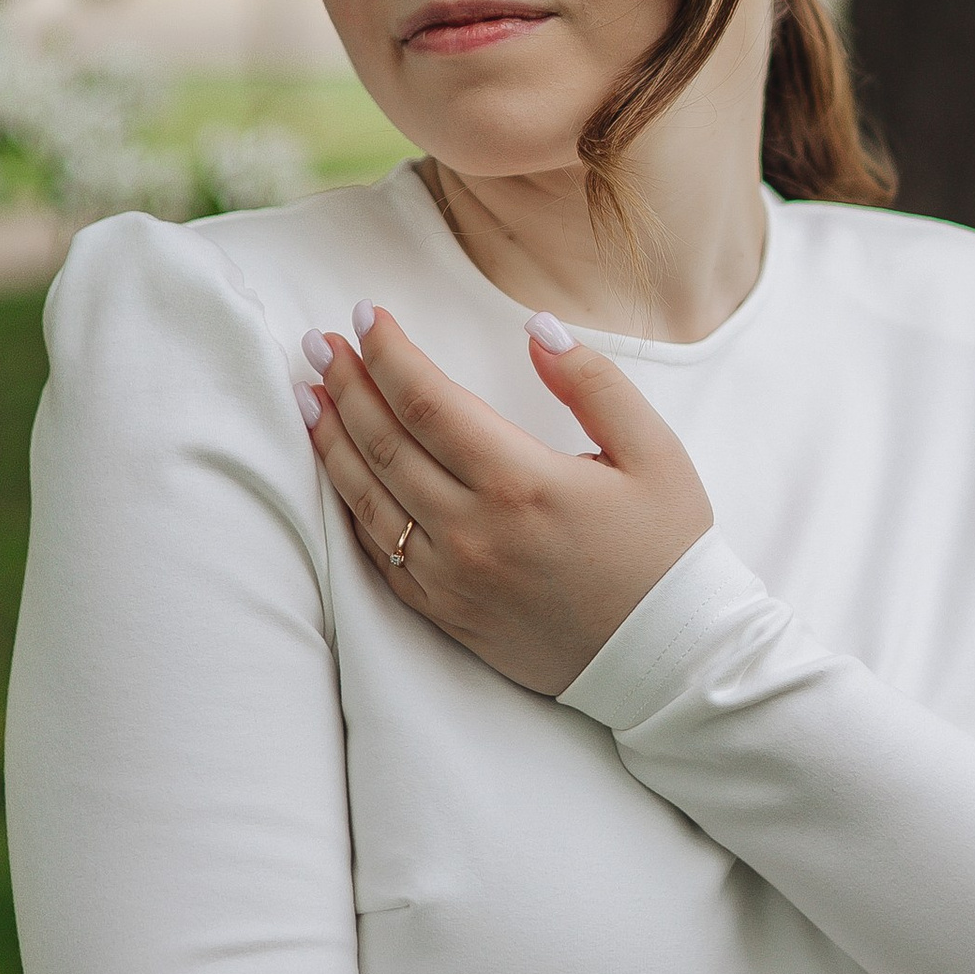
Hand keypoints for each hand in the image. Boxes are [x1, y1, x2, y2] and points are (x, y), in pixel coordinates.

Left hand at [298, 304, 714, 695]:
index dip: (388, 353)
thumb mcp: (654, 453)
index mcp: (522, 482)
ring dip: (332, 441)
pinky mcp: (445, 613)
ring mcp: (452, 578)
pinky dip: (350, 505)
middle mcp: (474, 530)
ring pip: (368, 498)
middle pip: (384, 443)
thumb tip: (537, 329)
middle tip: (318, 342)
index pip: (427, 401)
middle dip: (345, 384)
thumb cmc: (665, 551)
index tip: (366, 315)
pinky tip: (338, 472)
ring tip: (308, 396)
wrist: (666, 659)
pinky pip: (379, 553)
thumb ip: (594, 382)